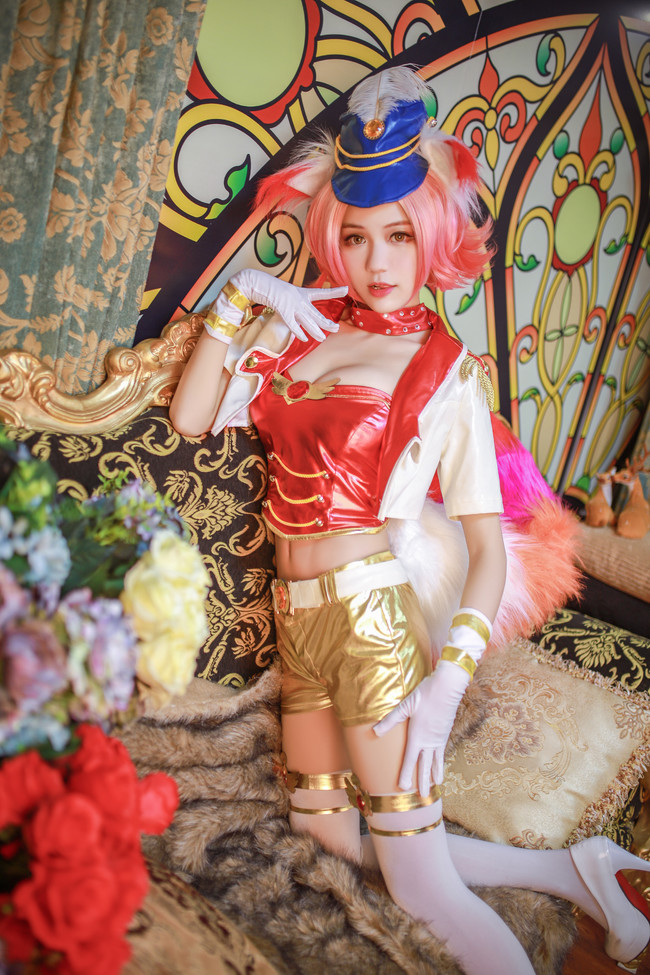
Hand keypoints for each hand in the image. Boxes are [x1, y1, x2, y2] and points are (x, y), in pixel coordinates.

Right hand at [225, 268, 346, 341]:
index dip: (334, 291)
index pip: (322, 292)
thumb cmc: (270, 288)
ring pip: (307, 321)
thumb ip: (295, 303)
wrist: (257, 282)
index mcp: (302, 293)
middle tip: (336, 329)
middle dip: (326, 322)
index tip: (346, 288)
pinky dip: (298, 332)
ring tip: (323, 338)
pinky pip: (293, 324)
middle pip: (316, 313)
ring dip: (315, 331)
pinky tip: (304, 339)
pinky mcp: (283, 310)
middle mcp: (300, 299)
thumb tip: (299, 314)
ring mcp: (292, 305)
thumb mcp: (287, 293)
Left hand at [373, 663, 469, 795]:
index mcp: (417, 736)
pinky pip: (442, 753)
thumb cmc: (425, 694)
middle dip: (423, 782)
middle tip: (424, 797)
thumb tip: (375, 732)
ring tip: (435, 786)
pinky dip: (441, 762)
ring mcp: (438, 738)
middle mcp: (429, 741)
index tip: (404, 788)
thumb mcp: (405, 706)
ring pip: (436, 761)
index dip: (407, 774)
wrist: (448, 687)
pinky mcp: (445, 733)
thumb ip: (390, 720)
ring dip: (435, 774)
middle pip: (425, 765)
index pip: (410, 760)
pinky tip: (440, 766)